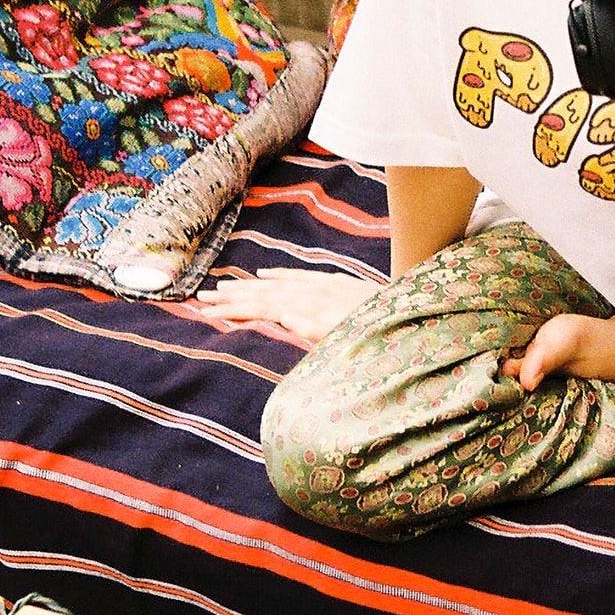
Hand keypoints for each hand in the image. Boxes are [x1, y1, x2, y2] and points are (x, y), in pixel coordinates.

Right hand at [186, 268, 377, 347]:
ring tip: (222, 287)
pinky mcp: (337, 285)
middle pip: (265, 294)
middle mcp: (316, 294)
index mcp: (314, 309)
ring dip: (249, 286)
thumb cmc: (380, 336)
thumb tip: (284, 315)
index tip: (207, 312)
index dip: (234, 310)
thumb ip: (317, 329)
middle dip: (232, 297)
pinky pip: (301, 277)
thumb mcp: (350, 338)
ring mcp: (326, 287)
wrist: (413, 314)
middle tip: (201, 299)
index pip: (264, 308)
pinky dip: (280, 276)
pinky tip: (263, 276)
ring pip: (279, 285)